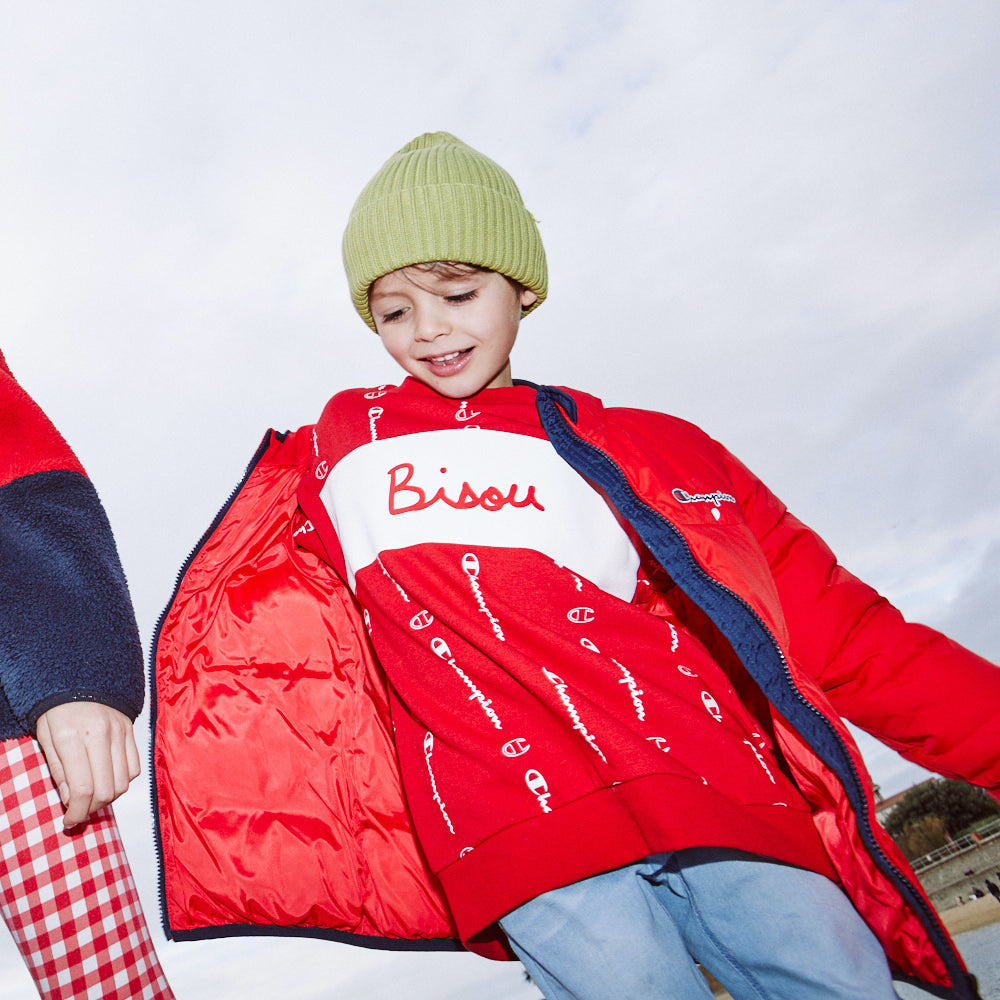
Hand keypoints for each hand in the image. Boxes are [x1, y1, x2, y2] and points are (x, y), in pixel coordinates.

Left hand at [35, 702, 140, 828]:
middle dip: (92, 809)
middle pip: (106, 790)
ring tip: (93, 797)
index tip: (69, 821)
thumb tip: (71, 800)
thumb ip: (58, 770)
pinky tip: (108, 779)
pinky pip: (135, 767)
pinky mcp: (131, 730)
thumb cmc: (57, 710)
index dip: (77, 813)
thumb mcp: (45, 738)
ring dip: (108, 798)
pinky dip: (123, 781)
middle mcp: (100, 735)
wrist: (81, 677)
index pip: (83, 789)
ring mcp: (120, 732)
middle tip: (80, 812)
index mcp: (72, 737)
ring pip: (124, 782)